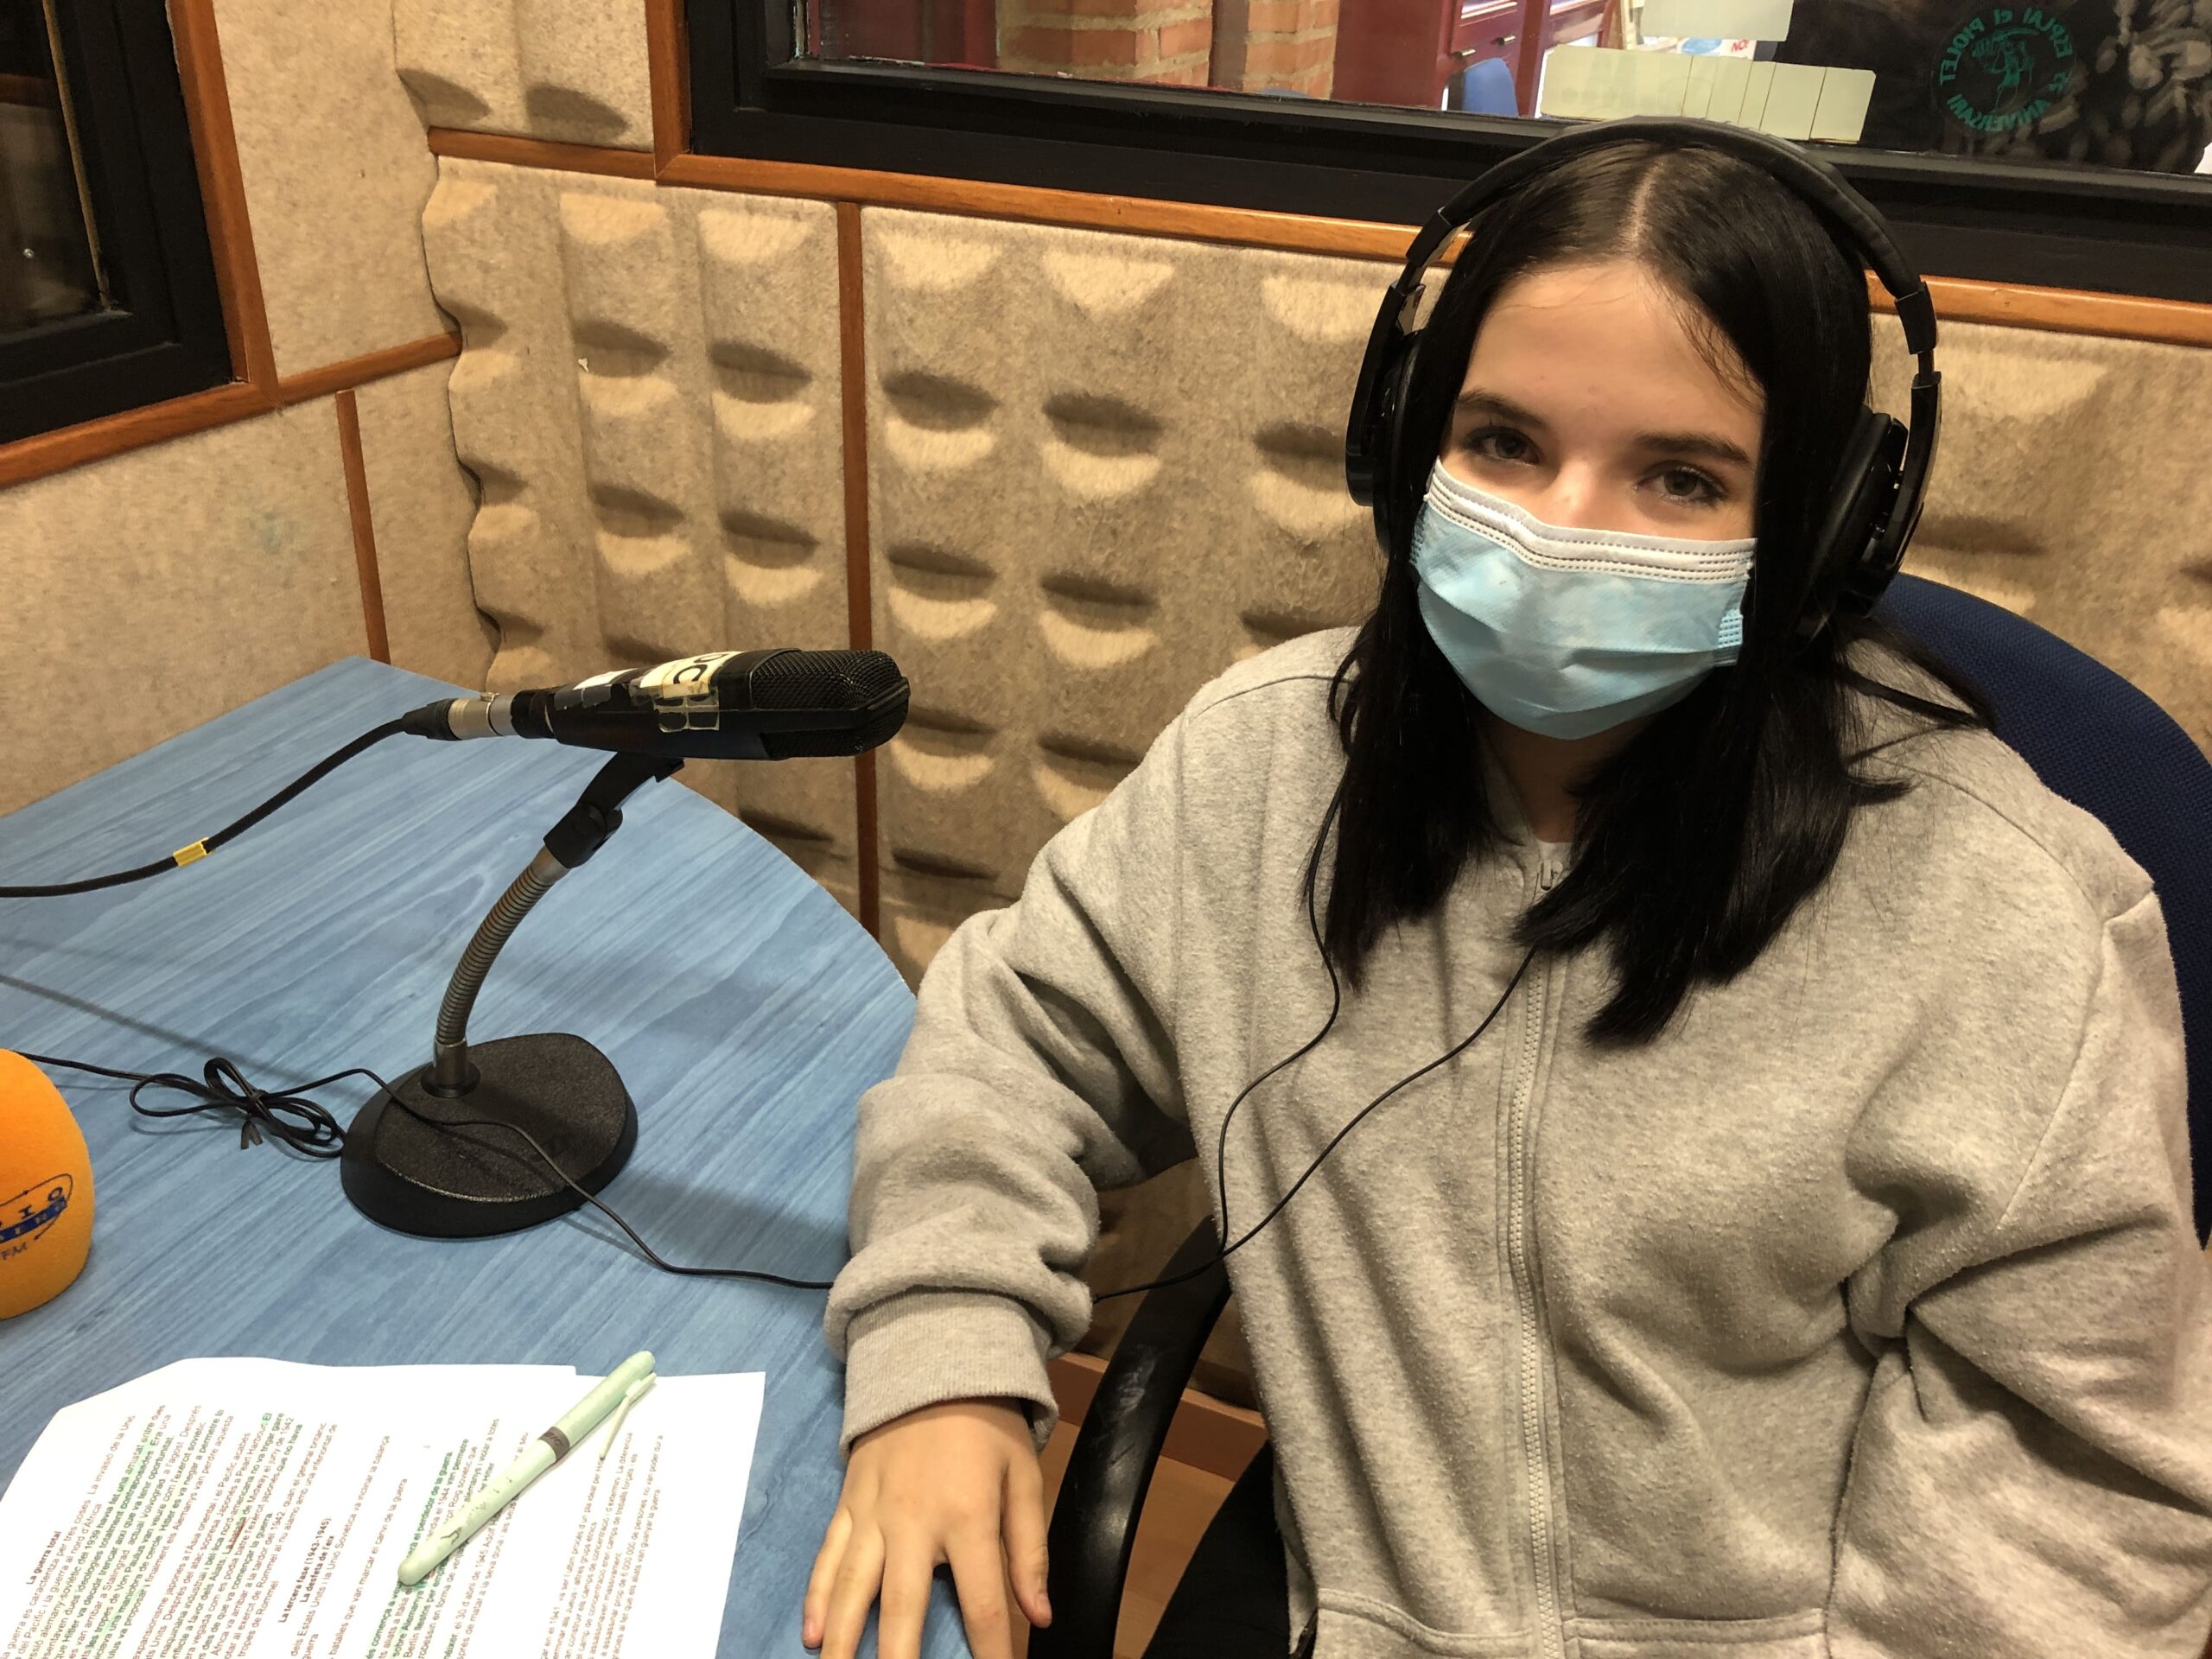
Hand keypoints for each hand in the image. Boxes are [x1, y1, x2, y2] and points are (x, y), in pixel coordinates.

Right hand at [803, 1397, 1051, 1658]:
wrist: (933, 1364)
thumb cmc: (987, 1427)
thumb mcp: (1024, 1478)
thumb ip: (1031, 1550)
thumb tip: (1041, 1615)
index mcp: (967, 1517)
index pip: (982, 1604)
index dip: (991, 1652)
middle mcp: (914, 1522)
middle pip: (903, 1609)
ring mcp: (874, 1514)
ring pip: (854, 1589)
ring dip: (845, 1641)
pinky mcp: (849, 1503)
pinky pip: (828, 1556)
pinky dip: (818, 1597)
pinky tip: (813, 1633)